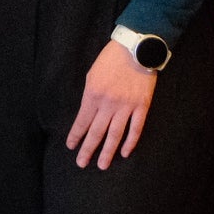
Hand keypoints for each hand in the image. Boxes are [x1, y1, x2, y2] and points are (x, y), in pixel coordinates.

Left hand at [66, 41, 157, 169]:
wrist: (136, 48)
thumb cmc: (110, 59)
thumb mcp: (92, 75)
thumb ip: (89, 95)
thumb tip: (87, 115)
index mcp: (93, 95)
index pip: (82, 121)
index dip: (76, 135)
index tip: (71, 147)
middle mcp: (109, 104)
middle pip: (97, 132)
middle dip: (88, 149)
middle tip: (81, 163)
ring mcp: (127, 106)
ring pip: (115, 135)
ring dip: (108, 152)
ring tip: (102, 165)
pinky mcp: (142, 106)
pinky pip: (135, 128)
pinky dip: (130, 142)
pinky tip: (124, 152)